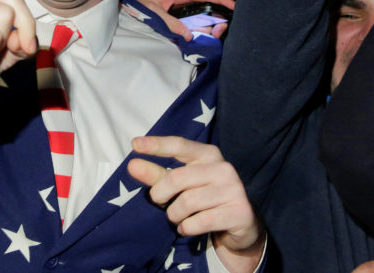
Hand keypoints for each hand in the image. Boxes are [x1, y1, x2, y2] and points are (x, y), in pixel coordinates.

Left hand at [127, 0, 234, 40]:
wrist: (126, 4)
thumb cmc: (139, 4)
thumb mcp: (154, 13)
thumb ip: (171, 23)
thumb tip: (189, 35)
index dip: (221, 0)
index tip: (234, 6)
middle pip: (208, 5)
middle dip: (218, 17)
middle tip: (221, 30)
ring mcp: (182, 5)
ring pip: (202, 13)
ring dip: (210, 24)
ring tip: (213, 34)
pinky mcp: (179, 13)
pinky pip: (194, 19)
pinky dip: (201, 26)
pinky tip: (204, 33)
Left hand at [128, 136, 263, 272]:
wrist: (240, 225)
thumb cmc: (205, 200)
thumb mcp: (182, 186)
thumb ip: (157, 175)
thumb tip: (132, 165)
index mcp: (209, 154)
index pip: (180, 145)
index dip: (157, 145)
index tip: (134, 144)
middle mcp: (223, 168)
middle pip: (177, 178)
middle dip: (160, 194)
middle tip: (160, 202)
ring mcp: (233, 190)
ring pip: (187, 202)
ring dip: (174, 215)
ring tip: (178, 218)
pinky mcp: (238, 212)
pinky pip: (199, 222)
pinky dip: (186, 228)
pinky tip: (188, 228)